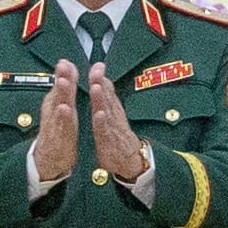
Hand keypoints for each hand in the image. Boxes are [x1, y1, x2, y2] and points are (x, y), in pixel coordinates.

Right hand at [25, 56, 84, 189]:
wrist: (46, 159)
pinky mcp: (58, 137)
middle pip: (58, 92)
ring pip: (58, 106)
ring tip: (63, 82)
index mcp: (56, 103)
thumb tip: (65, 65)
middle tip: (62, 65)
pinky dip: (62, 117)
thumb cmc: (56, 130)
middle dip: (61, 78)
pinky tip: (64, 109)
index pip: (61, 84)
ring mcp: (55, 124)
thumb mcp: (60, 107)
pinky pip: (61, 126)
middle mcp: (54, 111)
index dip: (64, 72)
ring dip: (61, 94)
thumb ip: (64, 87)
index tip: (66, 59)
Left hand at [85, 65, 150, 185]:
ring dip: (101, 99)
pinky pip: (105, 131)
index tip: (98, 64)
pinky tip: (98, 114)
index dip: (102, 77)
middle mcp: (114, 116)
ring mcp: (112, 129)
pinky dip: (102, 123)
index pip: (107, 91)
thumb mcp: (114, 117)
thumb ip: (108, 99)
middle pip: (107, 97)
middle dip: (101, 82)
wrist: (131, 162)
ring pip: (106, 111)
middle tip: (97, 68)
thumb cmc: (119, 138)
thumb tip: (102, 80)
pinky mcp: (109, 142)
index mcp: (113, 110)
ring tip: (96, 86)